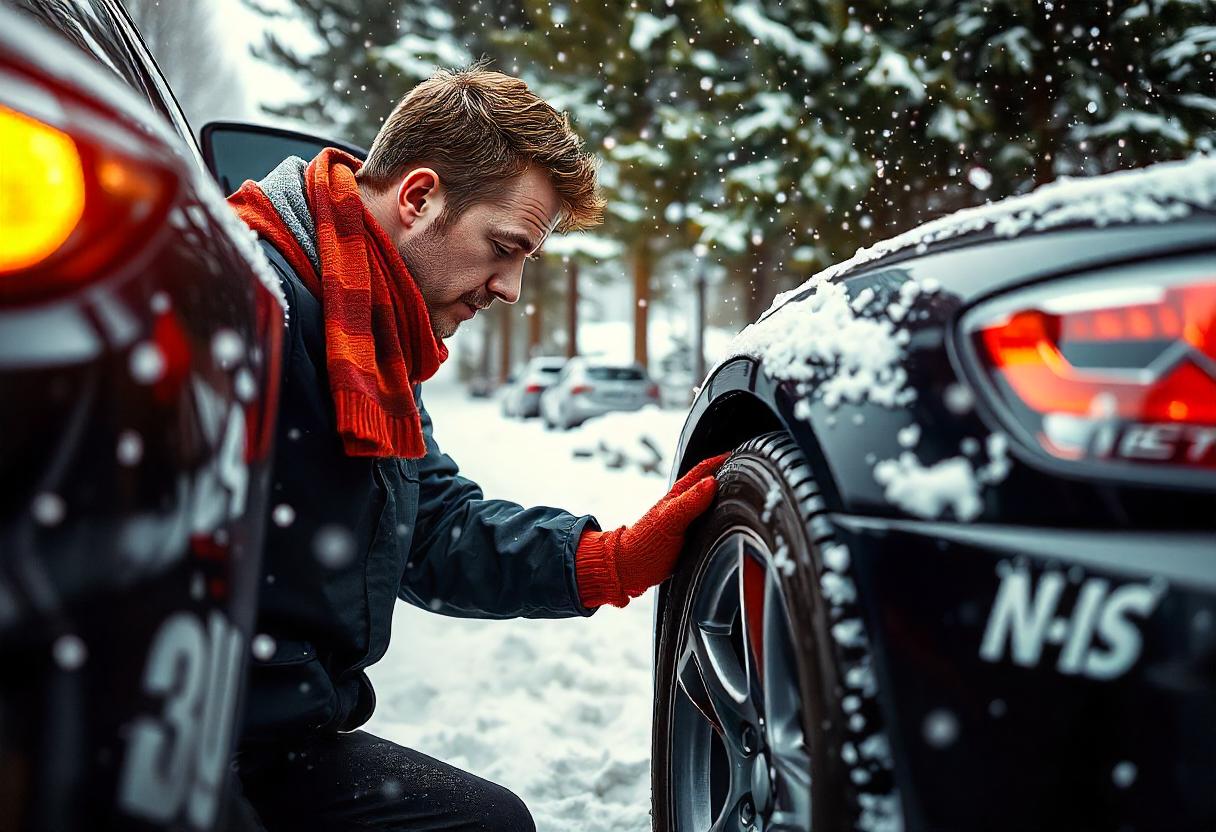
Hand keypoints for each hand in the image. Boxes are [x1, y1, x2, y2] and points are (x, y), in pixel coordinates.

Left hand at [575, 453, 729, 607]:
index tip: (737, 454)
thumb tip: (712, 482)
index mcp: (678, 496)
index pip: (702, 471)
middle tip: (746, 471)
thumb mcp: (670, 520)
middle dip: (727, 476)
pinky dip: (720, 519)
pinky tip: (729, 523)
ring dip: (725, 498)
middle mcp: (684, 506)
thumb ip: (691, 502)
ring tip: (742, 495)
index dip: (719, 461)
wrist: (629, 569)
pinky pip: (709, 523)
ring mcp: (686, 521)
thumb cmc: (645, 543)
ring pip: (711, 504)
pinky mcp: (688, 538)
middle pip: (709, 485)